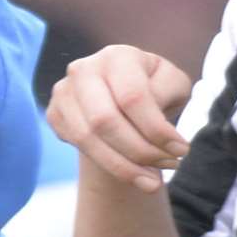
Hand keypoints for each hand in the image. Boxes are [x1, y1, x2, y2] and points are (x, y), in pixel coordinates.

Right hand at [46, 45, 191, 192]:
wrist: (124, 96)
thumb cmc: (155, 88)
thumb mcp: (173, 84)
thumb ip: (167, 94)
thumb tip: (153, 123)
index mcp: (117, 56)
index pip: (132, 97)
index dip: (157, 130)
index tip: (182, 150)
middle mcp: (84, 69)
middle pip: (104, 120)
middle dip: (140, 151)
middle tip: (169, 165)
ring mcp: (64, 91)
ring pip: (87, 139)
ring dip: (123, 166)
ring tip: (152, 181)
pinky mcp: (54, 114)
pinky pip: (77, 147)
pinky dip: (107, 165)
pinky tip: (133, 172)